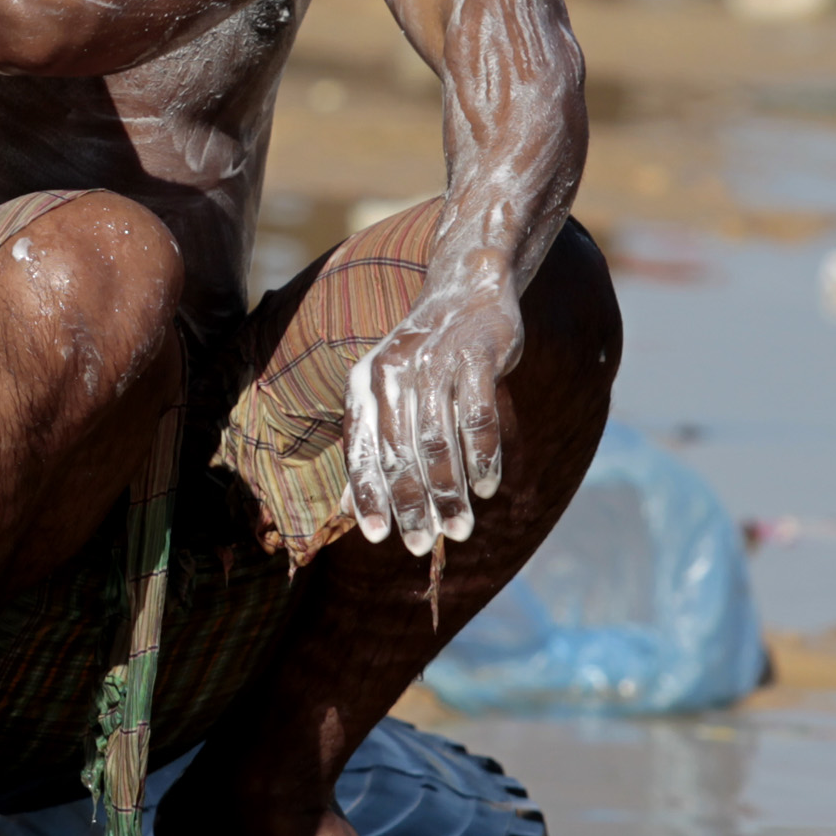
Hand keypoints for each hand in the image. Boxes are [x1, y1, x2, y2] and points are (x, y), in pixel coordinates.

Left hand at [343, 278, 525, 555]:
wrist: (466, 290)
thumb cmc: (426, 357)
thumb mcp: (388, 391)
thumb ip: (373, 444)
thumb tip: (348, 510)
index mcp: (364, 383)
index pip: (360, 448)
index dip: (368, 495)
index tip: (379, 538)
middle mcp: (391, 372)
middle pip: (399, 453)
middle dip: (413, 505)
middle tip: (425, 545)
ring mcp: (434, 361)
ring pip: (438, 442)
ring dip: (449, 492)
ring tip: (460, 528)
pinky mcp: (476, 354)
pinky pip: (477, 417)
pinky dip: (482, 458)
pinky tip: (487, 487)